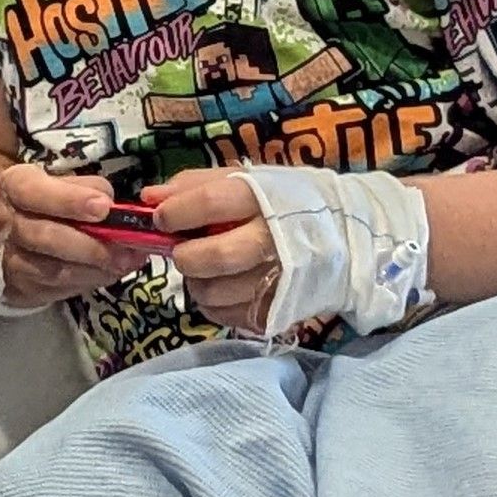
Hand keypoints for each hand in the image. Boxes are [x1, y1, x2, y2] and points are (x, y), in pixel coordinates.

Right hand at [0, 167, 140, 307]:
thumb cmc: (38, 202)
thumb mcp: (55, 182)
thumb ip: (84, 187)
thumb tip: (112, 204)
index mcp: (14, 187)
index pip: (35, 193)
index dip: (69, 201)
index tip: (103, 208)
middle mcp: (6, 224)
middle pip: (46, 237)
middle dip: (90, 246)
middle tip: (125, 250)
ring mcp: (9, 260)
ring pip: (53, 270)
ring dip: (94, 270)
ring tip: (125, 264)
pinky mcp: (20, 288)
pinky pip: (57, 290)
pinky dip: (87, 283)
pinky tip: (108, 274)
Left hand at [150, 171, 281, 330]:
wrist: (347, 237)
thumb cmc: (287, 203)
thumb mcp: (248, 180)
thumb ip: (195, 185)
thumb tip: (149, 197)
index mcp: (264, 199)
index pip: (211, 202)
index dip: (176, 212)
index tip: (162, 218)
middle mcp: (273, 241)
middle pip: (214, 257)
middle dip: (185, 256)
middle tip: (182, 251)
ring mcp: (279, 281)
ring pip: (216, 292)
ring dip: (197, 283)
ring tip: (203, 270)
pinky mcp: (279, 311)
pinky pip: (228, 316)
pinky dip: (213, 305)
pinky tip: (221, 288)